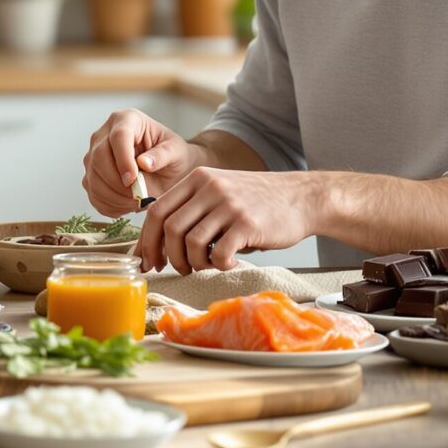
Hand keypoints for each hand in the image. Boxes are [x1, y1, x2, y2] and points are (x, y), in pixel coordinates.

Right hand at [81, 109, 196, 217]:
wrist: (165, 167)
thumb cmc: (172, 155)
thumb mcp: (176, 152)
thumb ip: (163, 155)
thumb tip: (144, 163)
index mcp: (128, 120)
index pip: (119, 136)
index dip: (123, 160)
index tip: (132, 180)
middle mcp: (105, 133)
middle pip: (99, 157)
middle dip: (117, 183)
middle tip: (137, 197)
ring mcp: (94, 153)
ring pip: (92, 177)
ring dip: (113, 197)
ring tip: (135, 203)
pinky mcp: (91, 173)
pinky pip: (92, 192)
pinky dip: (108, 205)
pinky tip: (126, 206)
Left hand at [135, 169, 320, 274]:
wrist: (301, 197)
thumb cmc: (256, 202)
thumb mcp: (220, 192)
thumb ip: (192, 208)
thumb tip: (157, 243)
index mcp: (197, 179)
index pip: (156, 211)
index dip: (147, 240)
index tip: (147, 261)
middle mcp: (210, 188)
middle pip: (169, 229)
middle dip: (168, 256)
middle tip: (179, 268)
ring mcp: (228, 205)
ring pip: (191, 243)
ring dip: (194, 263)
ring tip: (206, 265)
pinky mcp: (247, 224)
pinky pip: (218, 254)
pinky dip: (219, 265)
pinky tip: (229, 262)